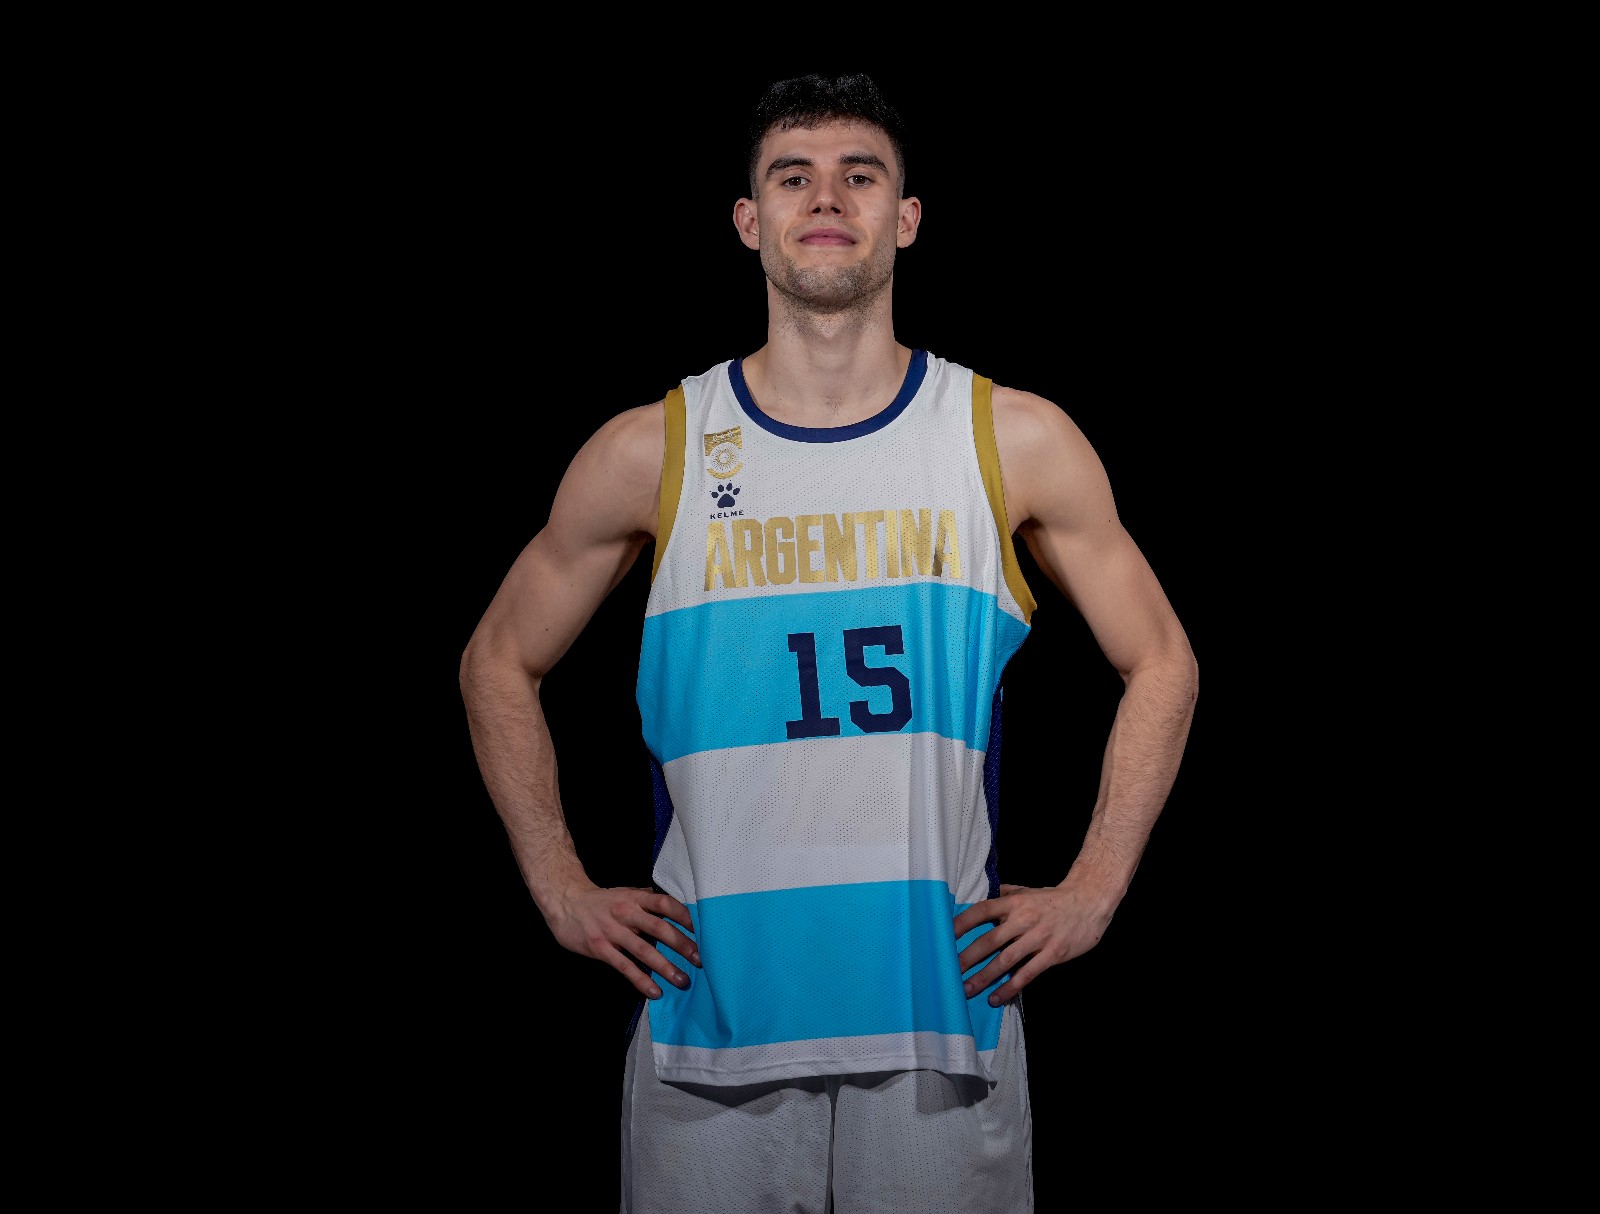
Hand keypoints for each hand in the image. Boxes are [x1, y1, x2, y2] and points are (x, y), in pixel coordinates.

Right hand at [546, 884, 700, 998]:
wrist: (565, 902)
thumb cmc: (600, 900)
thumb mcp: (624, 892)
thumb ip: (647, 899)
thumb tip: (673, 903)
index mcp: (635, 898)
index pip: (665, 903)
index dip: (684, 915)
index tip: (702, 928)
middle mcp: (626, 913)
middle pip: (659, 928)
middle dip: (681, 944)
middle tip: (700, 959)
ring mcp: (613, 931)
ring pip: (644, 950)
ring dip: (665, 967)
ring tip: (682, 981)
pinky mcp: (600, 948)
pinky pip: (624, 966)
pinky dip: (640, 980)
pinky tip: (654, 991)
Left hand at [953, 882, 1111, 1005]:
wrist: (1089, 902)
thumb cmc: (1055, 899)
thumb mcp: (1029, 890)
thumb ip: (1007, 894)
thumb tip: (988, 892)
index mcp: (1014, 903)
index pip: (981, 911)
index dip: (961, 923)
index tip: (943, 935)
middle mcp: (1023, 919)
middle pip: (989, 940)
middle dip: (967, 958)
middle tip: (947, 971)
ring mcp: (1038, 938)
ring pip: (1005, 960)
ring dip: (984, 977)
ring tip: (967, 990)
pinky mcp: (1052, 954)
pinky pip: (1027, 974)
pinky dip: (1010, 987)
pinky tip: (996, 998)